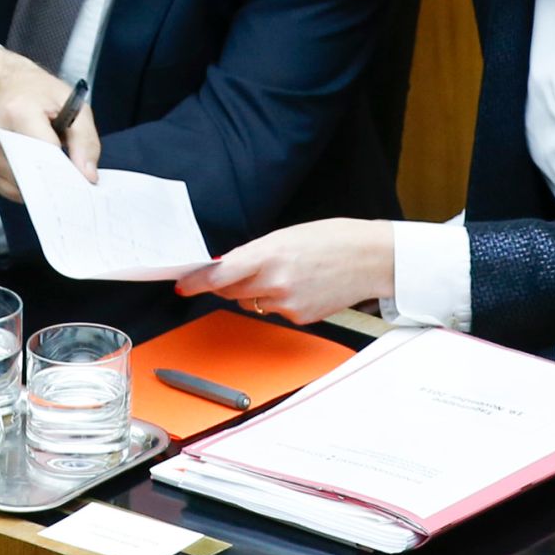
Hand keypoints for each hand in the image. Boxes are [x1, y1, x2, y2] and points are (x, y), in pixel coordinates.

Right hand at [0, 46, 99, 198]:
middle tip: (76, 179)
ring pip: (26, 187)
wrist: (6, 89)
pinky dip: (33, 185)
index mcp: (19, 112)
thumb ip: (85, 140)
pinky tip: (37, 166)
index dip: (67, 171)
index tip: (84, 182)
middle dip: (58, 182)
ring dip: (45, 183)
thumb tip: (88, 175)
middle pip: (33, 175)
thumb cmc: (41, 96)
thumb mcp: (74, 106)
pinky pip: (16, 190)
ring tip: (52, 159)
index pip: (45, 153)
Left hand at [177, 219, 395, 324]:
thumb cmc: (334, 239)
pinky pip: (276, 311)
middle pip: (231, 291)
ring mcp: (287, 304)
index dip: (197, 282)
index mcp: (270, 254)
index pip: (220, 274)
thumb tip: (227, 267)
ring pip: (253, 302)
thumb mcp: (288, 235)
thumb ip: (256, 253)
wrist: (371, 258)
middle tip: (249, 268)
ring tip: (290, 273)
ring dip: (259, 291)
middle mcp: (275, 282)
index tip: (182, 285)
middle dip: (230, 282)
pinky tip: (304, 286)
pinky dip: (282, 301)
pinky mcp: (300, 318)